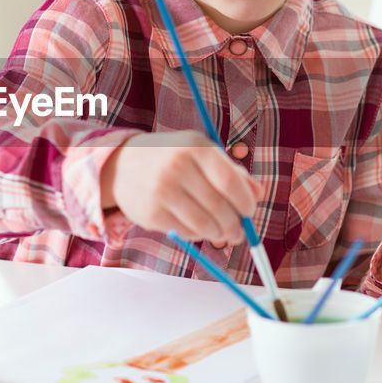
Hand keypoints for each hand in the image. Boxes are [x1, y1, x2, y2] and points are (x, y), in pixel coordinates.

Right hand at [100, 131, 259, 248]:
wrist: (122, 164)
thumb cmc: (171, 157)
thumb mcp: (200, 152)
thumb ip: (231, 171)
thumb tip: (259, 194)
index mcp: (195, 147)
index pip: (229, 181)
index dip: (245, 202)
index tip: (250, 211)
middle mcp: (177, 167)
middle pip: (219, 207)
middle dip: (235, 225)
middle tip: (239, 232)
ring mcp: (162, 191)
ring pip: (204, 225)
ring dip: (218, 234)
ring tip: (221, 233)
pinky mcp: (151, 213)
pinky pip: (185, 232)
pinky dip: (197, 235)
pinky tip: (196, 228)